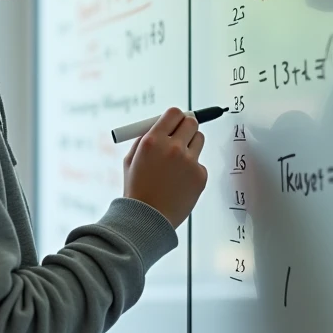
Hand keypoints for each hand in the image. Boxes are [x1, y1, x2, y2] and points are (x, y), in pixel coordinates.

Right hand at [122, 107, 208, 228]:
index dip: (176, 117)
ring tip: (178, 164)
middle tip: (183, 134)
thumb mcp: (132, 159)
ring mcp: (189, 162)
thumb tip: (162, 123)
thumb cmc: (137, 190)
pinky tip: (179, 183)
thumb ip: (146, 138)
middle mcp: (172, 147)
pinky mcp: (200, 175)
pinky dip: (192, 169)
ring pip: (199, 139)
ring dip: (191, 145)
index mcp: (153, 140)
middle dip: (187, 126)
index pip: (174, 113)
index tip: (176, 122)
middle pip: (191, 122)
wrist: (147, 219)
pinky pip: (200, 163)